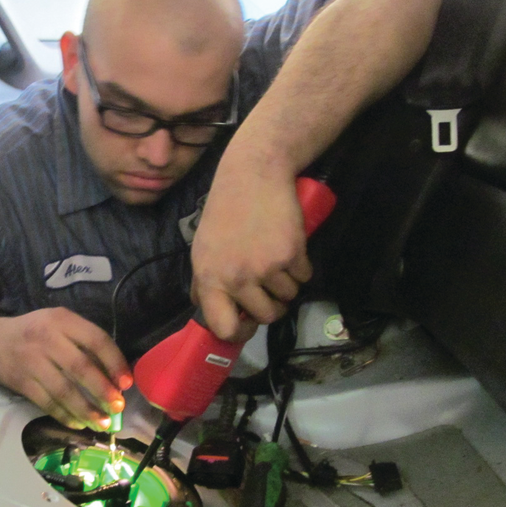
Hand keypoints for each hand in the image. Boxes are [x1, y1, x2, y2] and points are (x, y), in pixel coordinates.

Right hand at [0, 308, 132, 430]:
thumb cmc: (36, 332)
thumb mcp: (60, 323)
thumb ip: (84, 341)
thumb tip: (115, 373)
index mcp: (62, 320)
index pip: (95, 340)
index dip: (114, 362)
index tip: (126, 383)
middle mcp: (46, 338)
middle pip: (80, 367)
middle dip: (102, 390)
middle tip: (118, 407)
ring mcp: (32, 361)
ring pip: (63, 390)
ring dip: (86, 409)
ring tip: (102, 422)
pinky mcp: (21, 382)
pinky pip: (47, 402)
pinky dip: (64, 416)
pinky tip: (78, 423)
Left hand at [191, 142, 311, 340]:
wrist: (253, 175)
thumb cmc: (225, 210)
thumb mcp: (202, 246)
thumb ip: (202, 280)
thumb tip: (201, 306)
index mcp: (209, 278)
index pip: (223, 327)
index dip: (240, 331)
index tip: (248, 323)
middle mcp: (236, 277)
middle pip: (265, 317)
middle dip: (272, 305)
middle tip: (269, 285)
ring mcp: (265, 267)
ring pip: (288, 297)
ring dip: (288, 284)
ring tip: (277, 259)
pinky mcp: (292, 255)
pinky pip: (304, 277)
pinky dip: (302, 267)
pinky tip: (290, 247)